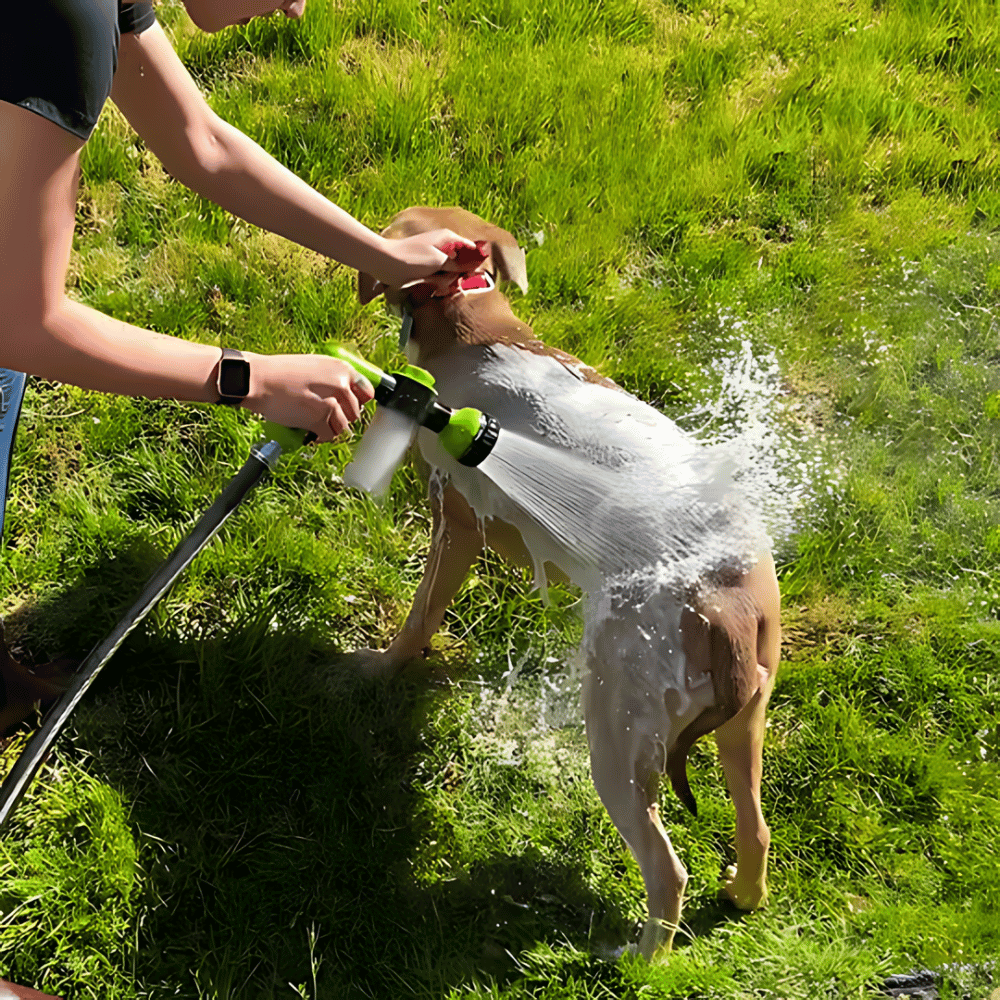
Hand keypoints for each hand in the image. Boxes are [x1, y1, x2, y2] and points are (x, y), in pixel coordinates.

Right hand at [241, 353, 374, 442]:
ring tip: (316, 424)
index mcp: (342, 369)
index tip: (349, 407)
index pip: (368, 393)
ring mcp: (332, 404)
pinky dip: (321, 437)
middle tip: (326, 416)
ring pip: (344, 427)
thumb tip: (348, 393)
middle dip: (342, 417)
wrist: (258, 380)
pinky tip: (311, 432)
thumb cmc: (281, 372)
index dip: (357, 402)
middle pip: (355, 413)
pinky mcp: (319, 420)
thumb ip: (334, 378)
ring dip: (331, 428)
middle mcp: (342, 385)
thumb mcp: (315, 365)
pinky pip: (330, 436)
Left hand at [372, 229, 479, 290]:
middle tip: (454, 280)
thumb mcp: (439, 261)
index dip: (475, 260)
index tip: (478, 272)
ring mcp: (435, 259)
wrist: (386, 263)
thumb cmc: (412, 257)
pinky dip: (438, 284)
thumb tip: (475, 265)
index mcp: (448, 238)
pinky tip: (433, 286)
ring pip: (451, 273)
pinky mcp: (427, 270)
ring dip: (448, 281)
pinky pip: (440, 279)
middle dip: (460, 273)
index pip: (470, 248)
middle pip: (461, 262)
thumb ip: (458, 265)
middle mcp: (443, 247)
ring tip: (438, 283)